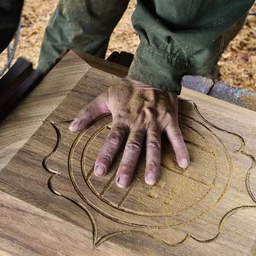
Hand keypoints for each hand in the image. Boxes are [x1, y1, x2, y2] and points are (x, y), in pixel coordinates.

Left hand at [69, 78, 189, 187]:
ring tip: (152, 181)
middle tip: (123, 183)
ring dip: (153, 163)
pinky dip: (181, 150)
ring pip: (154, 145)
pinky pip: (176, 136)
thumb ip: (88, 112)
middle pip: (133, 146)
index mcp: (123, 118)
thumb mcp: (105, 96)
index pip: (113, 139)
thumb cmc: (128, 88)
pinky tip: (184, 165)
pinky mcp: (170, 120)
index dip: (106, 155)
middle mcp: (139, 122)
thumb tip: (71, 127)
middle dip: (128, 165)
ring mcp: (156, 122)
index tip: (99, 171)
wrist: (154, 72)